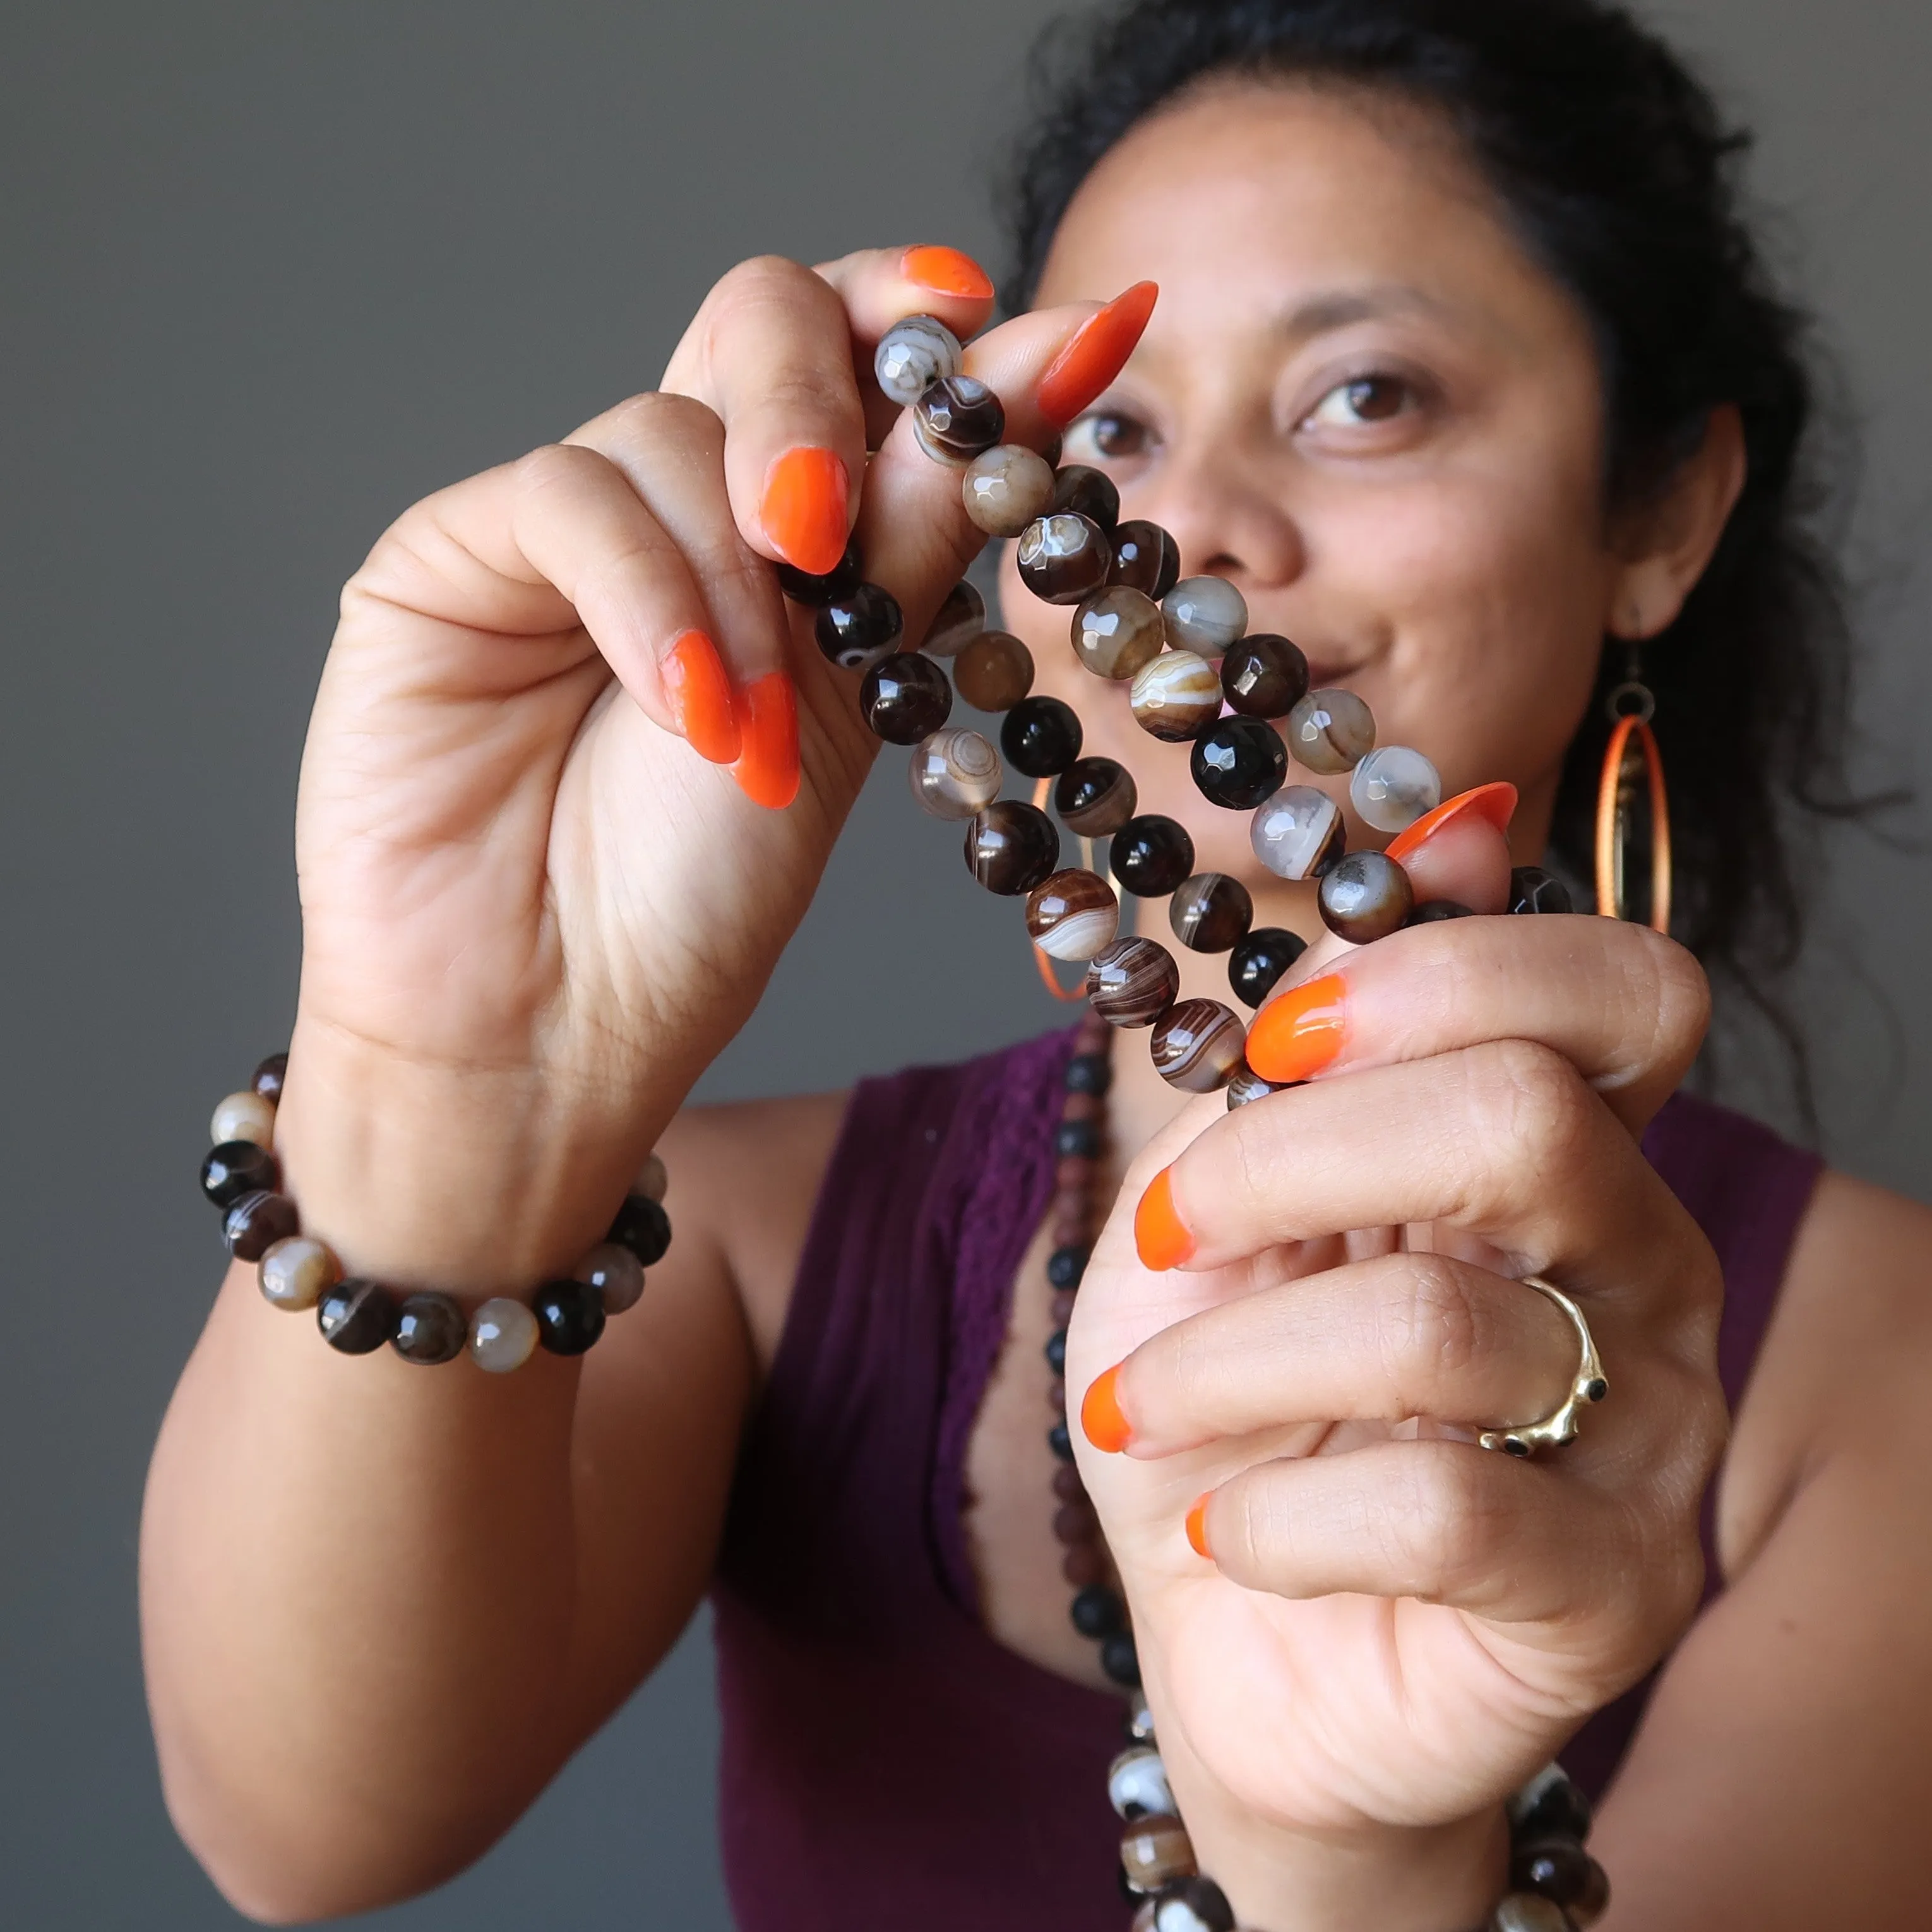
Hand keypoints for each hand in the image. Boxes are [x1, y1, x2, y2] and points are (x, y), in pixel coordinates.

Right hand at [277, 248, 1152, 1281]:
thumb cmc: (697, 899)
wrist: (550, 1025)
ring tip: (747, 731)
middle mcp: (686, 507)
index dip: (926, 317)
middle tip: (827, 525)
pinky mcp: (450, 557)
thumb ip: (926, 526)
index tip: (1005, 319)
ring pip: (670, 426)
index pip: (860, 356)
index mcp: (797, 539)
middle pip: (761, 319)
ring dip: (736, 586)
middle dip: (819, 398)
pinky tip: (681, 709)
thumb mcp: (852, 703)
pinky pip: (568, 498)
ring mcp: (566, 527)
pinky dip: (648, 599)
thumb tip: (1070, 340)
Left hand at [1068, 817, 1721, 1926]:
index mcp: (1564, 1145)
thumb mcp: (1231, 1196)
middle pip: (1528, 1117)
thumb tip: (1457, 821)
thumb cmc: (1234, 1395)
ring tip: (1141, 1409)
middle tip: (1173, 1225)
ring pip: (1444, 1323)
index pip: (1620, 984)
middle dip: (1296, 1159)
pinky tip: (1223, 1529)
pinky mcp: (1611, 1593)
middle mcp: (1644, 1267)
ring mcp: (1649, 1434)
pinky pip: (1444, 1512)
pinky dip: (1274, 1511)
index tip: (1267, 1047)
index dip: (1437, 977)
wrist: (1230, 1638)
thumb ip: (1323, 1036)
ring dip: (1230, 1359)